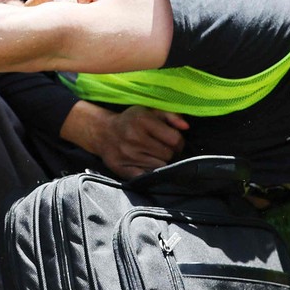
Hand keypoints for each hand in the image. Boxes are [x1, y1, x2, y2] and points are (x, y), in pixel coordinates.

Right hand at [71, 103, 189, 179]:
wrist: (102, 132)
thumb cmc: (131, 121)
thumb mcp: (149, 111)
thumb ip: (171, 115)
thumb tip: (186, 127)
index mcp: (142, 120)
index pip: (175, 139)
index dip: (179, 142)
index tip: (173, 141)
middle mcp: (134, 137)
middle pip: (169, 155)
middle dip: (169, 153)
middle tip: (162, 148)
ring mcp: (127, 155)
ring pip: (160, 167)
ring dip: (160, 162)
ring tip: (153, 155)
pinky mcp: (122, 169)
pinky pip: (147, 177)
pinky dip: (150, 173)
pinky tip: (146, 164)